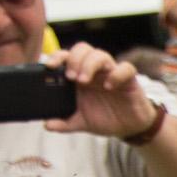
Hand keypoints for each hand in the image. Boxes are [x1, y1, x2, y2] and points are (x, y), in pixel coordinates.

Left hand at [48, 44, 162, 142]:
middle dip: (74, 59)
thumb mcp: (81, 122)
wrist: (129, 128)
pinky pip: (126, 68)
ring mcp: (112, 73)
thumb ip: (64, 123)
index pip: (67, 56)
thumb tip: (47, 125)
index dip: (57, 56)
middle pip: (83, 49)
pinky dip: (116, 74)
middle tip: (70, 77)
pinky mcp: (129, 80)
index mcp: (80, 76)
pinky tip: (109, 86)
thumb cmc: (105, 118)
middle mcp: (95, 71)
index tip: (49, 66)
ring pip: (101, 54)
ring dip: (89, 64)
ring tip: (83, 81)